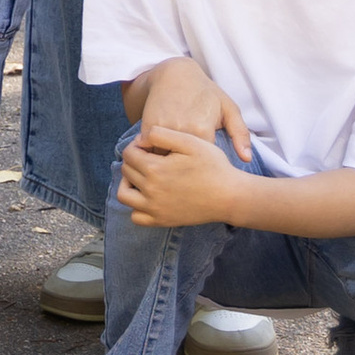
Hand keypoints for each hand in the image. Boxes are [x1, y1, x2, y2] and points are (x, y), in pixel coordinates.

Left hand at [118, 122, 245, 228]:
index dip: (137, 144)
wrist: (231, 196)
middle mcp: (151, 191)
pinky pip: (136, 217)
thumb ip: (160, 134)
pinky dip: (136, 206)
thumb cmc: (213, 166)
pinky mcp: (162, 221)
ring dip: (128, 183)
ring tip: (144, 175)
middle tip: (150, 157)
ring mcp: (155, 208)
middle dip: (134, 160)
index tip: (151, 145)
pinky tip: (148, 196)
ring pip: (124, 195)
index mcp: (155, 169)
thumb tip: (140, 139)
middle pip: (126, 171)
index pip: (129, 153)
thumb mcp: (190, 141)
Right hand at [133, 54, 253, 163]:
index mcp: (203, 130)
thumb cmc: (205, 92)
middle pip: (183, 165)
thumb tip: (246, 159)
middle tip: (192, 170)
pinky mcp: (147, 127)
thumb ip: (241, 134)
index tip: (209, 167)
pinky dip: (156, 155)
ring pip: (165, 160)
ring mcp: (163, 129)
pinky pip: (151, 150)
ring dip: (170, 165)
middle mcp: (181, 131)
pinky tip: (164, 154)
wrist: (174, 73)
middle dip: (187, 170)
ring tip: (178, 164)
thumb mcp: (229, 109)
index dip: (207, 168)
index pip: (204, 164)